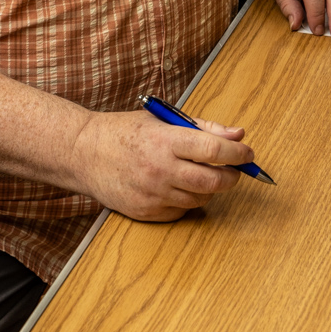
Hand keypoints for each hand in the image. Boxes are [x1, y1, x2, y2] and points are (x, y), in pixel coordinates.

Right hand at [70, 109, 253, 220]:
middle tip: (234, 170)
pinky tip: (177, 186)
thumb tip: (238, 134)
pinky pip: (182, 210)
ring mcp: (153, 193)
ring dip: (209, 188)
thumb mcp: (160, 119)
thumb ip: (202, 127)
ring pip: (201, 198)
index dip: (237, 153)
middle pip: (213, 181)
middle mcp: (160, 169)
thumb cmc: (123, 132)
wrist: (83, 153)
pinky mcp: (146, 212)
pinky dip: (188, 199)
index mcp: (165, 141)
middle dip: (232, 176)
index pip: (213, 149)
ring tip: (199, 173)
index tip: (247, 153)